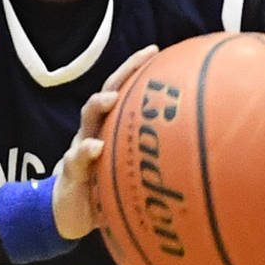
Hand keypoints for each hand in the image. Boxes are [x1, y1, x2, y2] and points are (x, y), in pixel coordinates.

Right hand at [52, 48, 157, 241]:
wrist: (68, 214)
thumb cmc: (105, 190)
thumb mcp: (130, 174)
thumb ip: (152, 164)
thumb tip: (195, 160)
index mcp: (110, 129)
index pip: (123, 92)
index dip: (136, 70)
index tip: (155, 50)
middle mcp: (94, 131)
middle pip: (107, 93)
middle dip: (124, 72)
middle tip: (143, 57)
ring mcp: (80, 148)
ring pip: (87, 119)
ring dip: (98, 106)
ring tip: (110, 98)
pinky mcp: (71, 172)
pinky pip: (76, 159)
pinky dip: (85, 151)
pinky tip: (95, 147)